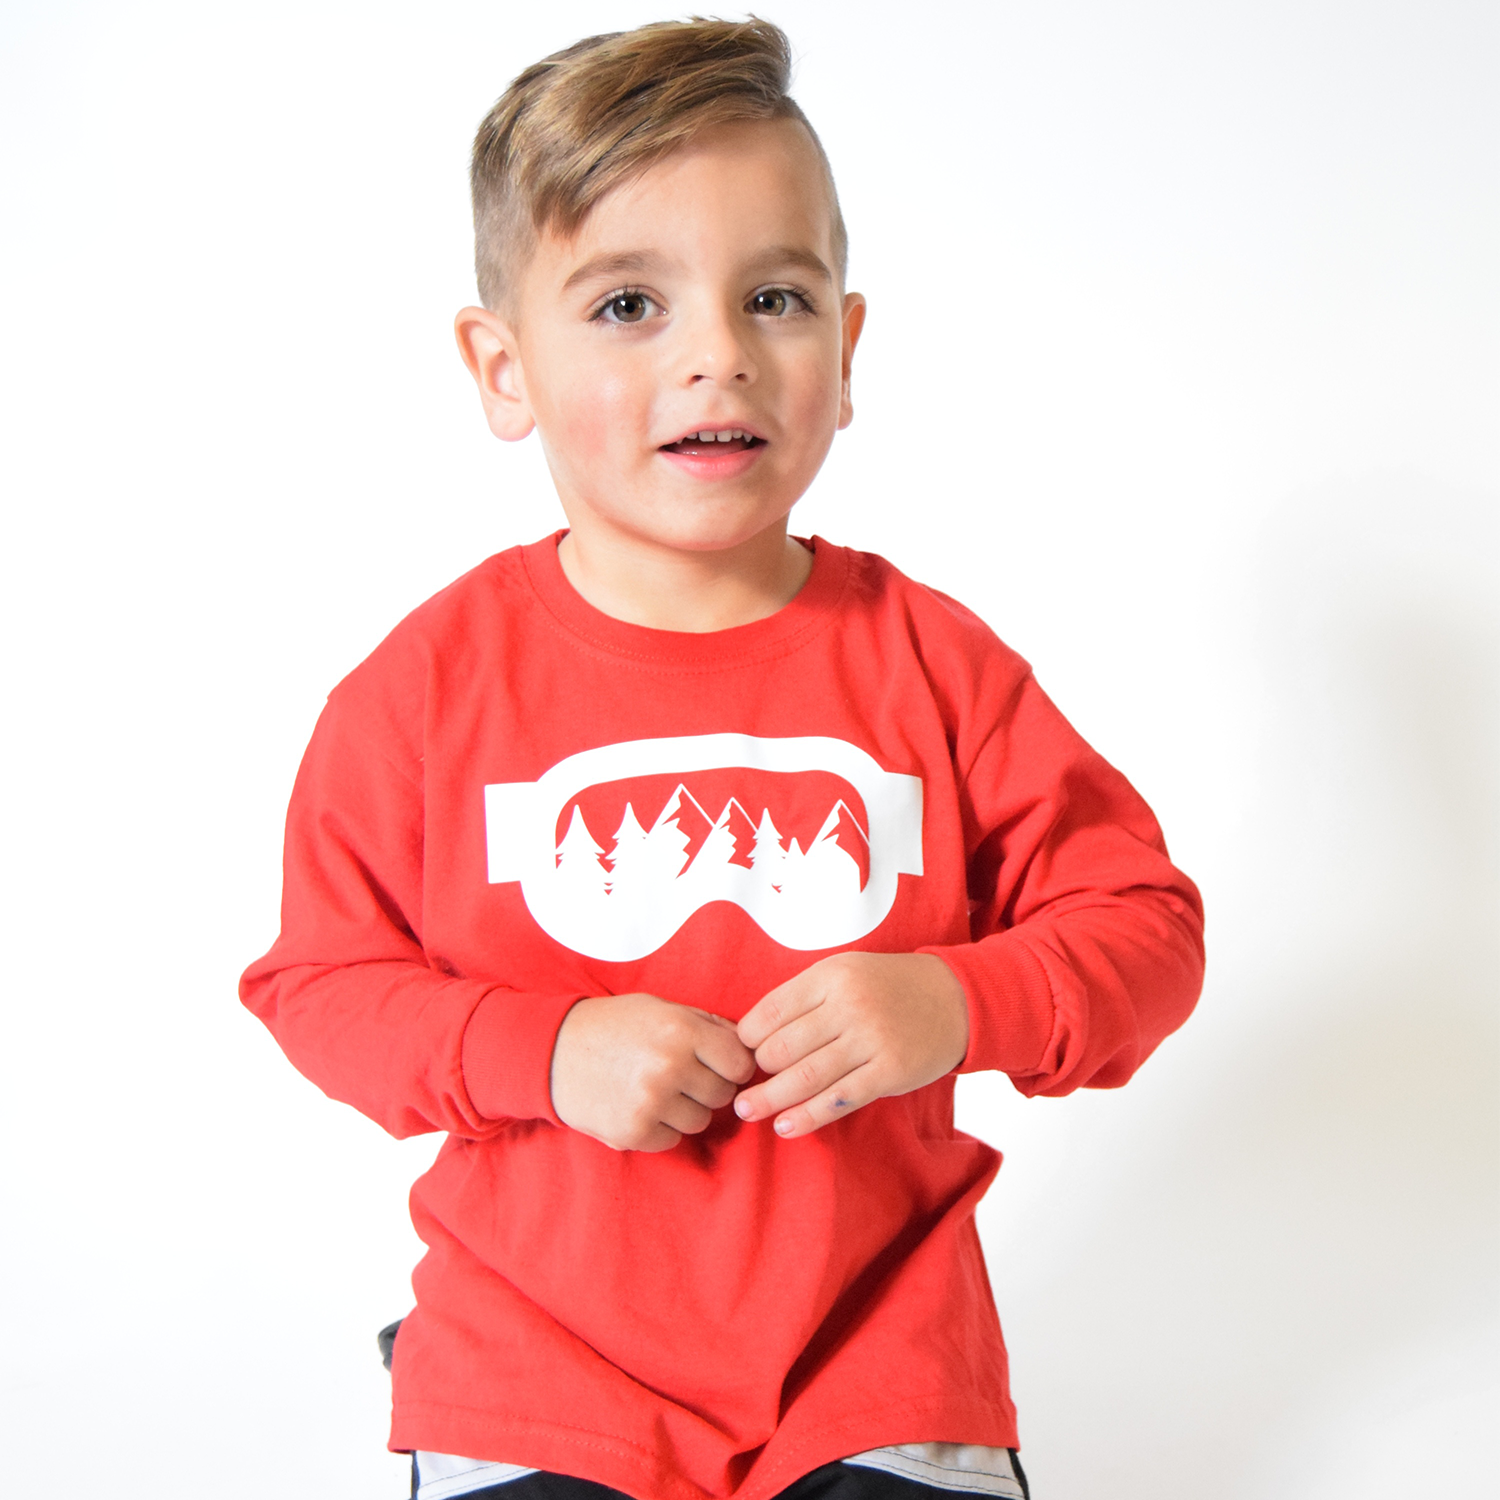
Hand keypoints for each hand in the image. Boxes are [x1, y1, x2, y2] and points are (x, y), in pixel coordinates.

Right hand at [550, 993, 756, 1151]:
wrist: (553, 1052)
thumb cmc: (614, 1025)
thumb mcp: (662, 1008)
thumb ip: (708, 1024)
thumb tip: (750, 1046)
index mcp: (681, 1029)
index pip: (740, 1063)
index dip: (733, 1065)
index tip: (718, 1064)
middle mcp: (670, 1066)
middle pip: (723, 1095)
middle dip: (708, 1087)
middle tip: (681, 1076)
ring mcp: (652, 1102)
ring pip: (699, 1121)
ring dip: (685, 1109)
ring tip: (656, 1089)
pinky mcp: (634, 1132)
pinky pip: (672, 1140)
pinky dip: (661, 1128)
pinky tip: (640, 1105)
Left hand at [732, 953, 969, 1138]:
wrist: (955, 999)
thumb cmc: (890, 987)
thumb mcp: (846, 971)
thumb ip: (806, 997)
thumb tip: (756, 1034)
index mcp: (831, 975)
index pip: (772, 1010)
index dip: (748, 1036)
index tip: (741, 1052)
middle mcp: (849, 1005)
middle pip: (784, 1047)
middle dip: (758, 1071)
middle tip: (743, 1086)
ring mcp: (870, 1040)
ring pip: (806, 1077)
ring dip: (771, 1099)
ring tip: (747, 1111)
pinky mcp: (889, 1073)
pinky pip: (838, 1100)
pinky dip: (807, 1117)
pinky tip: (785, 1126)